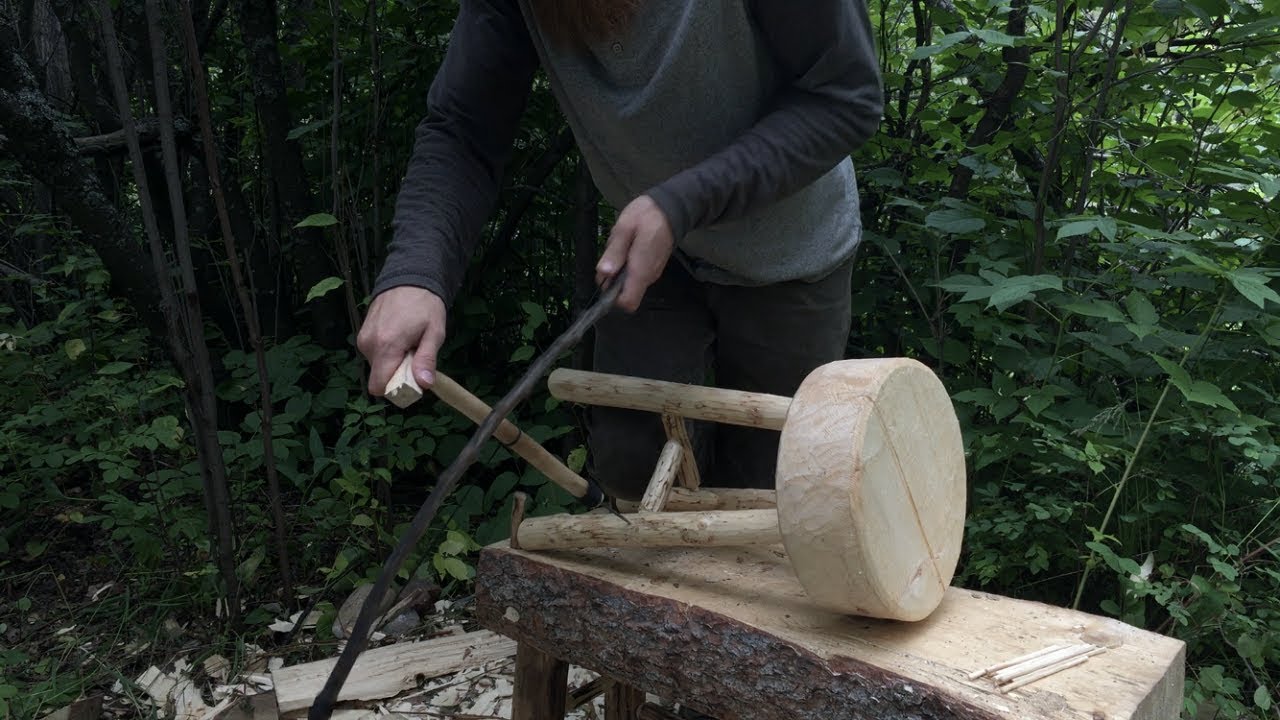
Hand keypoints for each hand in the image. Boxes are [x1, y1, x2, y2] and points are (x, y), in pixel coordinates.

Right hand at [356, 286, 446, 395]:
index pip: (379, 386)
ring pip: (376, 365)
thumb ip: (426, 359)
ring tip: (408, 344)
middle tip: (414, 356)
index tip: (411, 381)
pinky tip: (398, 338)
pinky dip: (386, 352)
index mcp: (386, 346)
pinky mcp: (362, 333)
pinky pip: (373, 353)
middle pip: (379, 377)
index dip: (395, 390)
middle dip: (397, 374)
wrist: (409, 277)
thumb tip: (424, 385)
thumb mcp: (434, 333)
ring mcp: (363, 338)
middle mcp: (369, 344)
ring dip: (392, 362)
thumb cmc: (426, 305)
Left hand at [596, 194, 673, 311]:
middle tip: (612, 254)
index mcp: (640, 269)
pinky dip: (627, 265)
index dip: (612, 298)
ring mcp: (652, 273)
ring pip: (629, 283)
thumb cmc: (647, 215)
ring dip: (619, 270)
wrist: (671, 207)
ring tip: (621, 246)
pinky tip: (628, 247)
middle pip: (625, 293)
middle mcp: (648, 276)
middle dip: (612, 279)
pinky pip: (635, 274)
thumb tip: (603, 273)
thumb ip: (614, 251)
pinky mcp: (652, 268)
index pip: (628, 302)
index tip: (605, 279)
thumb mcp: (624, 228)